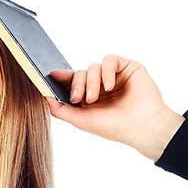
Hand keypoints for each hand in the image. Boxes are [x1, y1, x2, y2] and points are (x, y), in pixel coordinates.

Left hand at [44, 55, 184, 159]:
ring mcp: (114, 76)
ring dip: (91, 81)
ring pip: (92, 67)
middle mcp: (101, 86)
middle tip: (78, 98)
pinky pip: (109, 60)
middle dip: (76, 84)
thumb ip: (61, 110)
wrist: (142, 127)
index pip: (72, 82)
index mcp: (90, 98)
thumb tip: (45, 98)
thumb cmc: (115, 127)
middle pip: (80, 73)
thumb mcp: (82, 121)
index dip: (61, 78)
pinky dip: (106, 71)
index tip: (50, 75)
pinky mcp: (127, 67)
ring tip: (96, 97)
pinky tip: (110, 86)